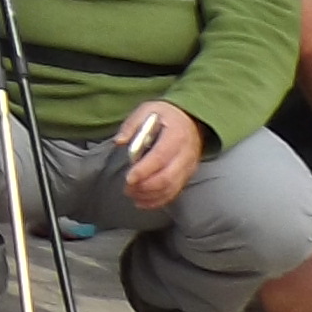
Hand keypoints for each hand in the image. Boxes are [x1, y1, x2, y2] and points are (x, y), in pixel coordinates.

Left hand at [109, 99, 203, 213]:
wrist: (192, 119)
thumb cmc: (166, 115)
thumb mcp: (148, 110)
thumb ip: (132, 125)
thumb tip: (119, 141)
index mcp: (176, 135)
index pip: (160, 157)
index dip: (144, 170)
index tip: (128, 178)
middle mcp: (185, 154)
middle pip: (167, 177)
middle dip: (145, 187)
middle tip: (127, 189)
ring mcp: (188, 167)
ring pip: (171, 188)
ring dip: (150, 196)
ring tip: (132, 195)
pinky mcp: (188, 175)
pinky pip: (174, 192)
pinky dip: (158, 200)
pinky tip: (143, 202)